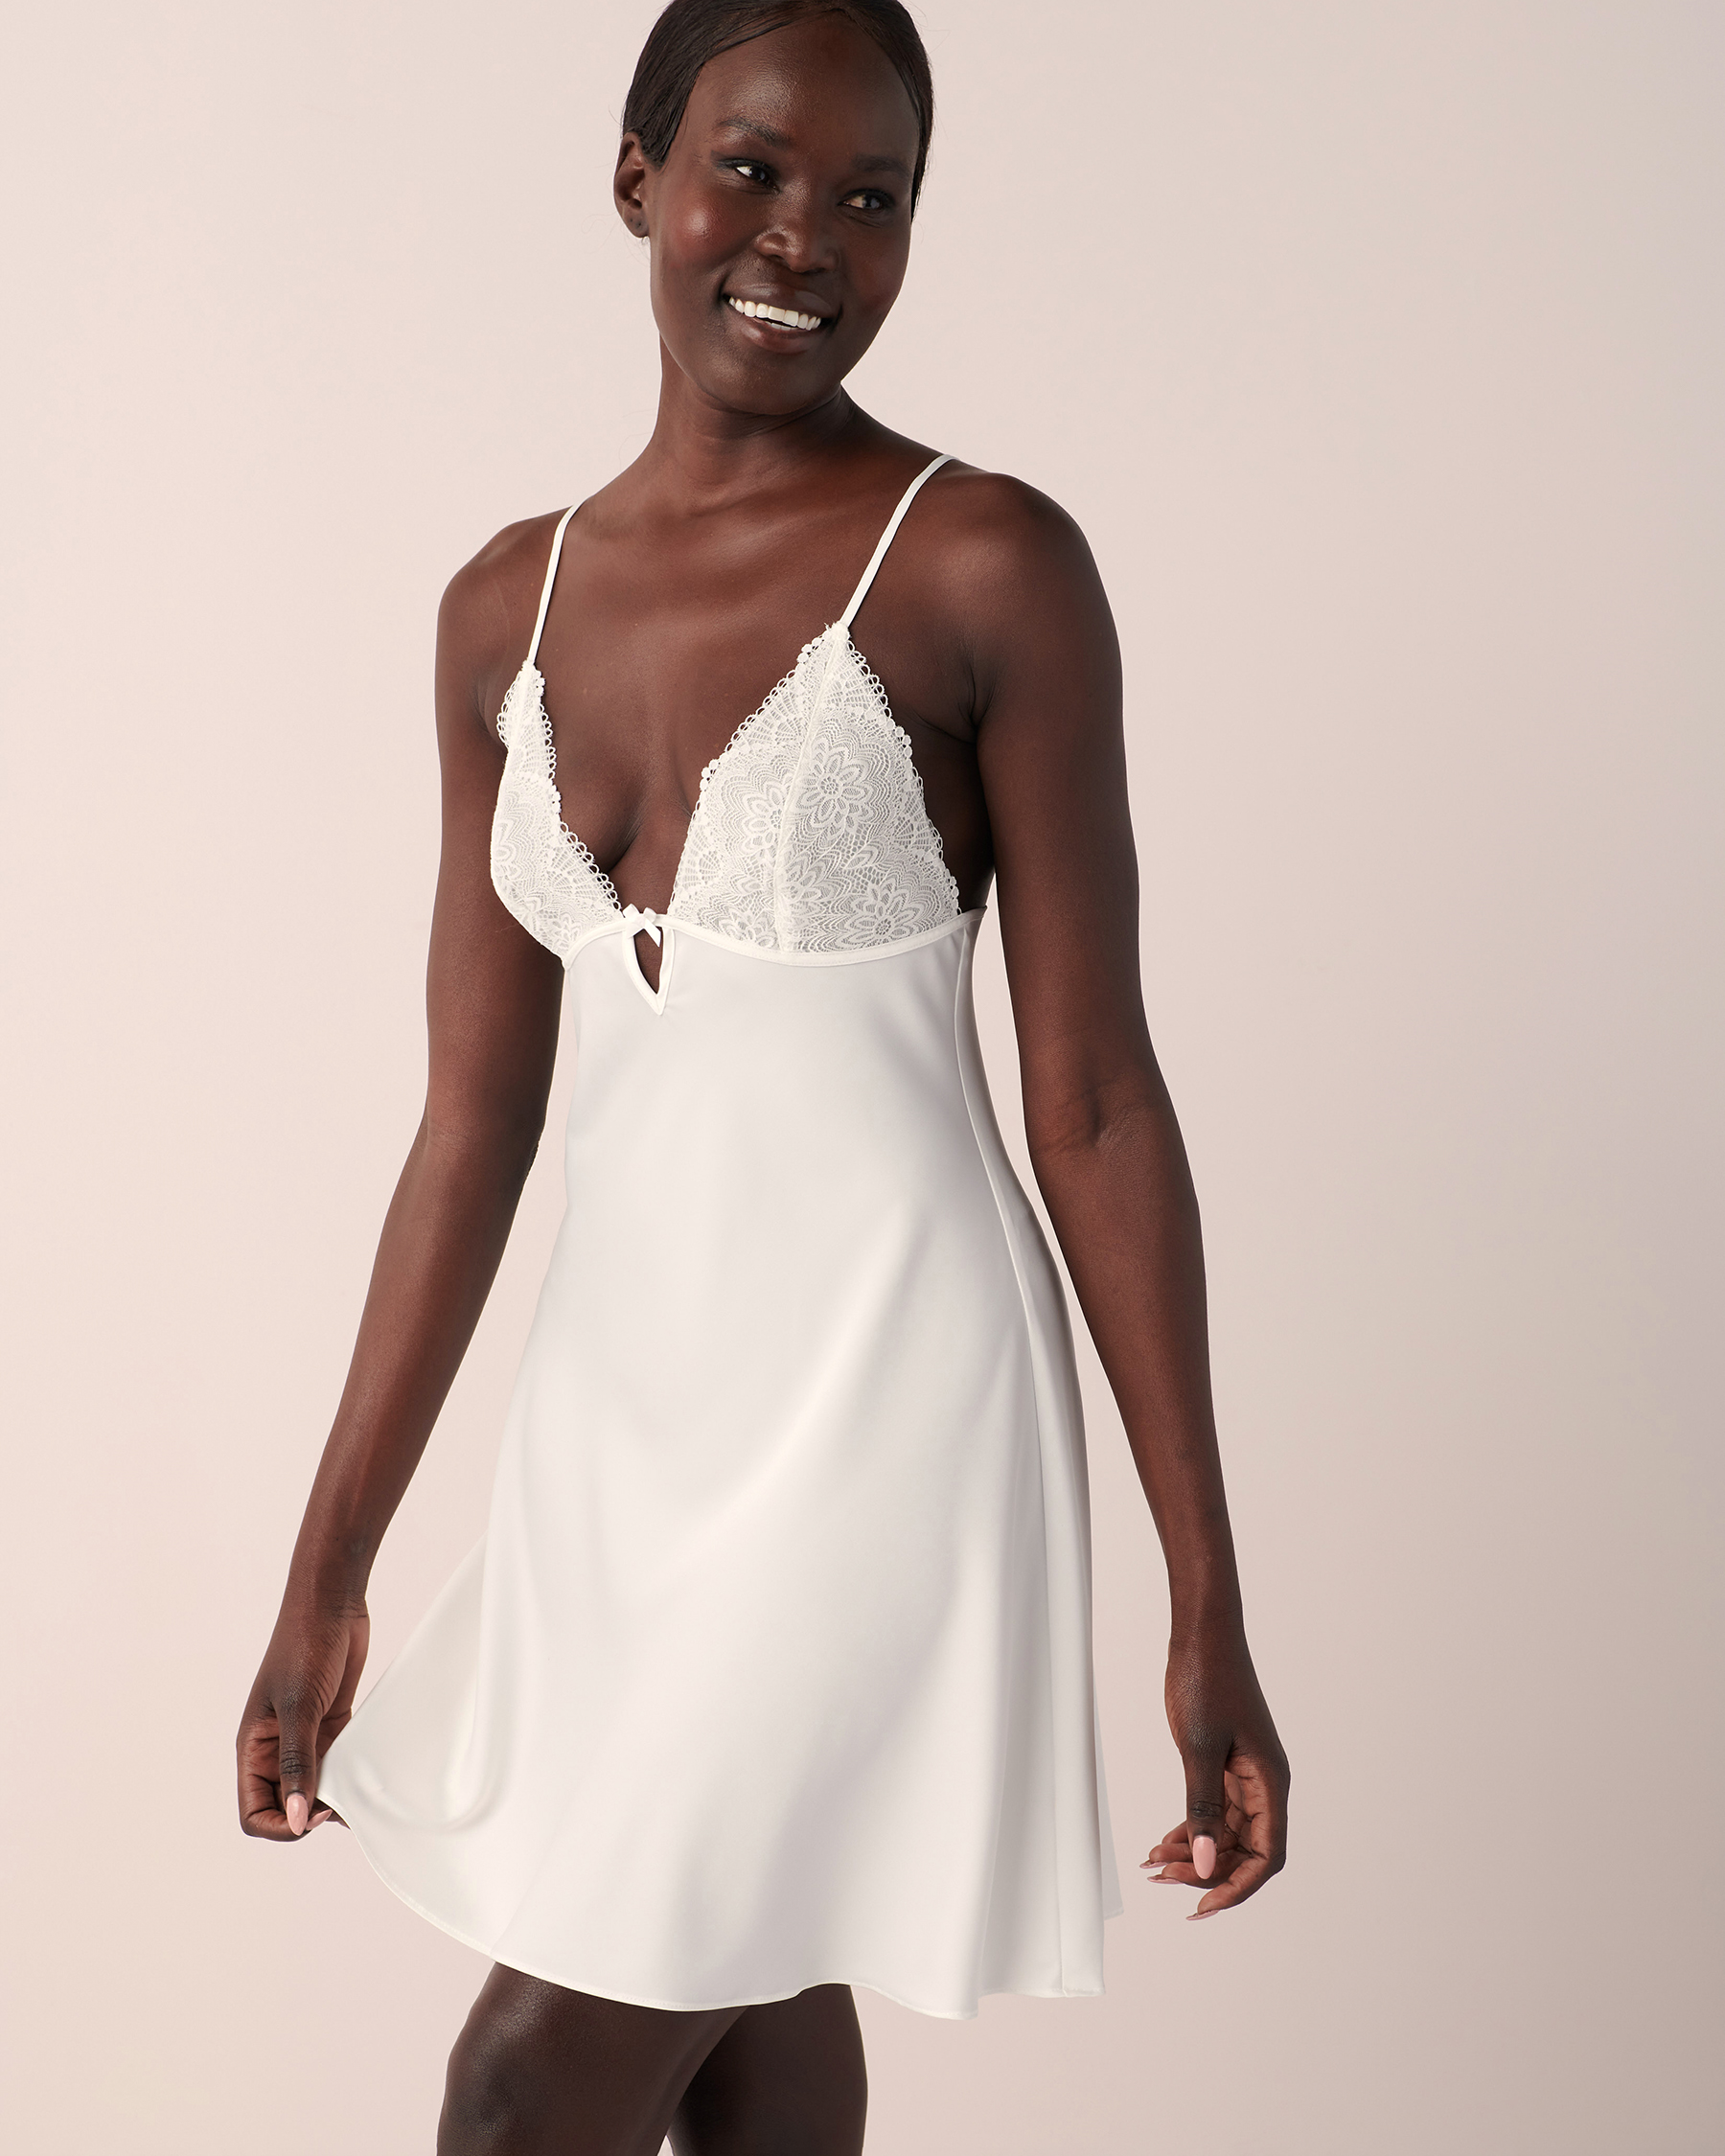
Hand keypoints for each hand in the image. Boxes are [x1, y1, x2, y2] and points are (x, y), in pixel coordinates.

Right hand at [236, 1595, 369, 1840]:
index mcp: (253, 1748)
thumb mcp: (300, 1708)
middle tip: (340, 1807)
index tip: (313, 1813)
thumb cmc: (304, 1646)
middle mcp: (274, 1748)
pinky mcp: (330, 1724)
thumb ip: (298, 1763)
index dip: (280, 1825)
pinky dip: (347, 1776)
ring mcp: (302, 1736)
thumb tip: (296, 1818)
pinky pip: (334, 1763)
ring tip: (357, 1797)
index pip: (254, 1811)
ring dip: (330, 1798)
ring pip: (311, 1787)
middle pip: (283, 1806)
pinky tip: (366, 1777)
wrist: (330, 1603)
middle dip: (307, 1816)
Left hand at [1144, 1630, 1288, 1917]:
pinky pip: (1215, 1810)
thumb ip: (1202, 1807)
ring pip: (1226, 1832)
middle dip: (1206, 1871)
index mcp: (1270, 1781)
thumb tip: (1204, 1865)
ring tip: (1152, 1864)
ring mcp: (1246, 1773)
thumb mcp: (1198, 1747)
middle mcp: (1265, 1783)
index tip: (1202, 1905)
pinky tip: (1162, 1841)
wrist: (1203, 1631)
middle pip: (1246, 1850)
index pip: (1267, 1856)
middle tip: (1161, 1879)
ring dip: (1194, 1852)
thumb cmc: (1206, 1679)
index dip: (1239, 1887)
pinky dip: (1192, 1828)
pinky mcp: (1227, 1763)